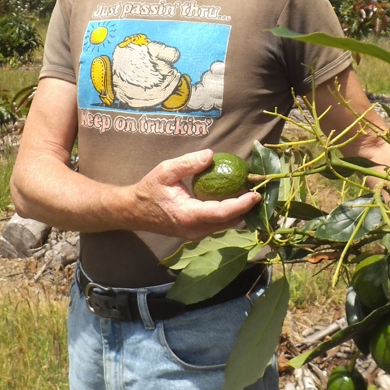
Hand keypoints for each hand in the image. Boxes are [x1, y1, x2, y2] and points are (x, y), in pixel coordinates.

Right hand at [129, 149, 260, 240]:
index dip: (242, 204)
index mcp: (189, 215)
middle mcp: (195, 229)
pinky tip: (233, 197)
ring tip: (248, 191)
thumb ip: (188, 163)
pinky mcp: (196, 233)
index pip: (223, 212)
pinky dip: (229, 213)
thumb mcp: (165, 171)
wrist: (134, 212)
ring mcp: (196, 234)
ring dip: (239, 211)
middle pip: (230, 221)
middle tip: (256, 188)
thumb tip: (211, 156)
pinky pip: (218, 224)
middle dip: (246, 208)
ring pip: (226, 225)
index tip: (256, 194)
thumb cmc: (149, 190)